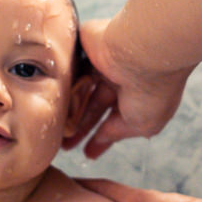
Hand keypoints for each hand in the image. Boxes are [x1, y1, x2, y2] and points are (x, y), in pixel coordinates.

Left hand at [63, 19, 192, 157]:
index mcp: (138, 95)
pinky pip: (68, 70)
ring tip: (53, 131)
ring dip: (67, 110)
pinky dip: (61, 85)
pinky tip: (50, 102)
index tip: (87, 153)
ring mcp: (102, 63)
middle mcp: (120, 79)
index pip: (115, 120)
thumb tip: (100, 137)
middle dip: (80, 128)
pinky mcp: (85, 47)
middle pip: (93, 106)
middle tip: (64, 146)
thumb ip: (117, 132)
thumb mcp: (142, 124)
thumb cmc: (151, 89)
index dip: (101, 138)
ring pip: (79, 90)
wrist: (143, 51)